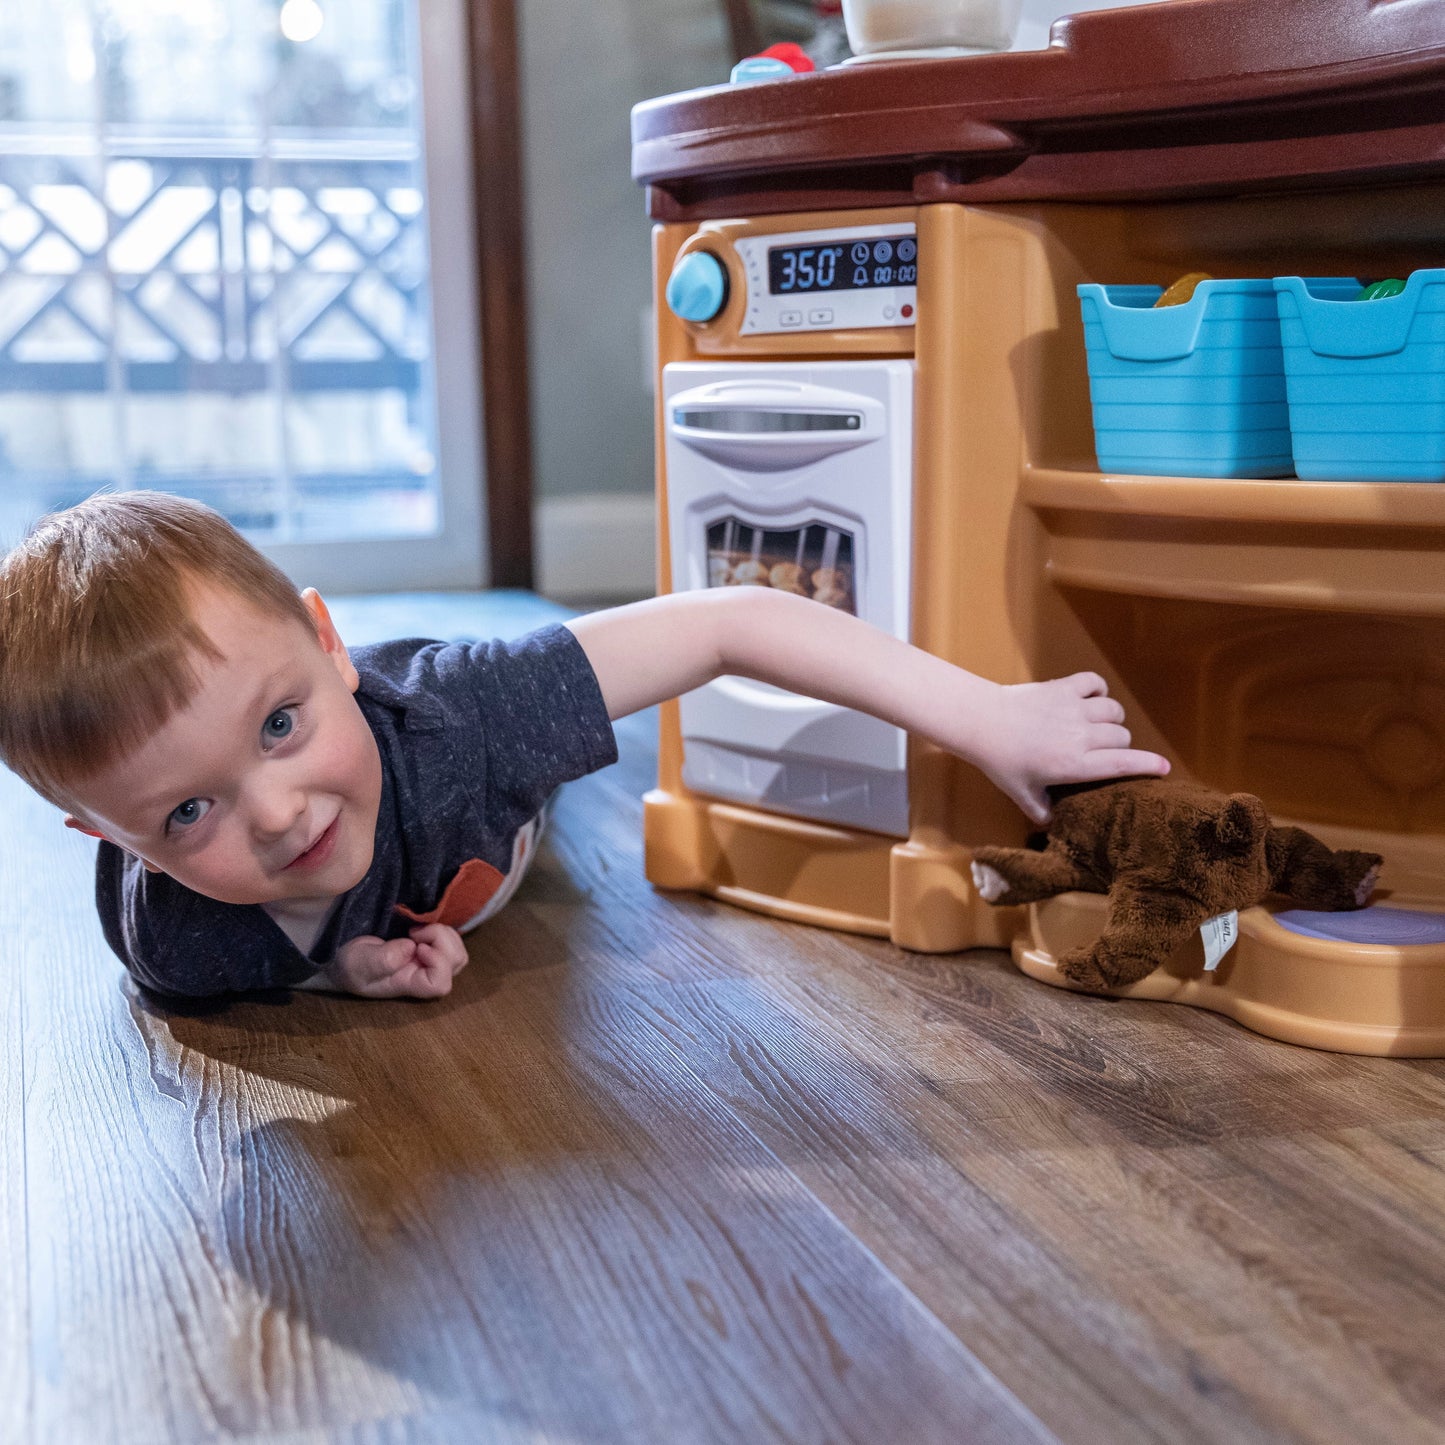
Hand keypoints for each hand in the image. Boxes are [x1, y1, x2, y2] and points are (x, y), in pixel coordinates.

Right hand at [326, 923, 469, 999]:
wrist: (345, 956)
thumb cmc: (351, 964)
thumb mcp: (359, 963)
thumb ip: (383, 959)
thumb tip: (411, 948)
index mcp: (410, 984)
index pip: (441, 983)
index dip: (438, 962)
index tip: (417, 946)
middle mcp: (425, 975)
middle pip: (456, 962)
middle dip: (442, 940)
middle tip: (415, 932)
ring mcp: (430, 962)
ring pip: (457, 951)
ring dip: (443, 933)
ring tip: (418, 930)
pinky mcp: (430, 948)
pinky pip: (451, 940)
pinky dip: (441, 929)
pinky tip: (420, 927)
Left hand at [973, 672, 1169, 825]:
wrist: (982, 722)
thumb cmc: (1001, 761)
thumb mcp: (1021, 793)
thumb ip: (1041, 810)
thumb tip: (1052, 824)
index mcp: (1076, 764)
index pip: (1124, 764)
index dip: (1148, 765)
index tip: (1164, 768)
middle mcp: (1083, 735)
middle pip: (1122, 737)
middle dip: (1118, 746)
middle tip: (1100, 752)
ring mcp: (1075, 708)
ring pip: (1113, 710)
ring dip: (1110, 719)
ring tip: (1097, 726)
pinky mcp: (1064, 687)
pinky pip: (1095, 683)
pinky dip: (1097, 689)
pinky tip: (1089, 698)